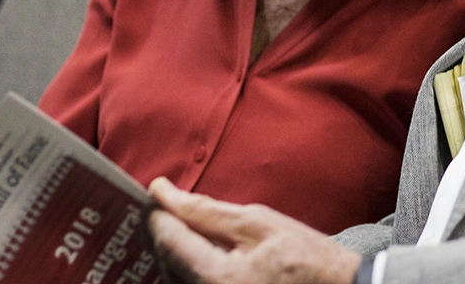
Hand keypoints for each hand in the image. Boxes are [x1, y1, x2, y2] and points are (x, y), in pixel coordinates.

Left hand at [147, 178, 361, 283]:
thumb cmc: (306, 257)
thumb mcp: (258, 223)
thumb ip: (205, 211)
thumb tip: (163, 193)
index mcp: (214, 278)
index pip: (167, 238)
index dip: (159, 210)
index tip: (159, 191)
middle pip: (164, 262)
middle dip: (167, 230)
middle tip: (175, 205)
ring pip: (172, 277)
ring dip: (177, 250)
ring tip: (191, 227)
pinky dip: (190, 267)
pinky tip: (206, 252)